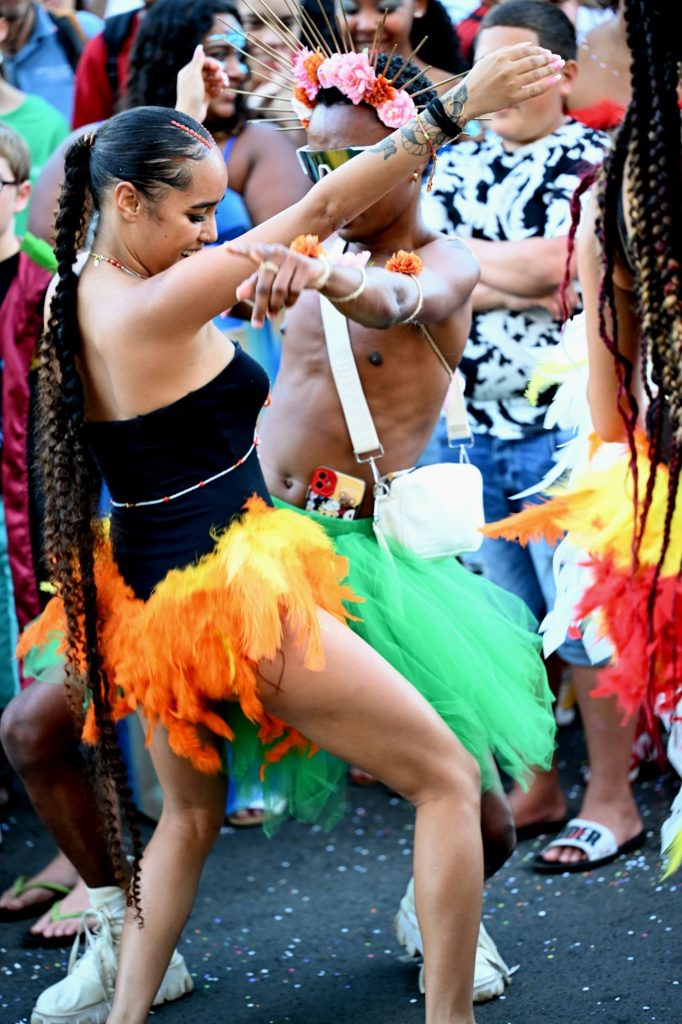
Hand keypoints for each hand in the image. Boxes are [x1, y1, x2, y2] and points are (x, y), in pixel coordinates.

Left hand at [176, 44, 228, 122]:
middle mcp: (193, 79)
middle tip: (224, 79)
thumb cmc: (190, 95)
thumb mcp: (194, 76)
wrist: (190, 116)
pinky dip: (218, 89)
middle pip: (209, 71)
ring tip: (225, 85)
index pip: (203, 62)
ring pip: (213, 80)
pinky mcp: (205, 97)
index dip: (212, 64)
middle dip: (218, 73)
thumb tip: (200, 46)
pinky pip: (214, 90)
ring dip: (220, 81)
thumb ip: (198, 61)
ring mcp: (200, 88)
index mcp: (188, 72)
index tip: (220, 68)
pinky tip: (220, 92)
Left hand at [227, 242, 326, 327]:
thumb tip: (238, 296)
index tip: (226, 247)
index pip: (251, 251)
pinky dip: (289, 303)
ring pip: (279, 290)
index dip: (240, 249)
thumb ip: (252, 285)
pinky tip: (287, 306)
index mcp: (264, 253)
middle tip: (256, 325)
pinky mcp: (305, 267)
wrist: (314, 271)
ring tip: (272, 315)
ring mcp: (292, 258)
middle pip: (263, 286)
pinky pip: (294, 291)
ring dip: (275, 307)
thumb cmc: (283, 275)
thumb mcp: (267, 279)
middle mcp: (277, 253)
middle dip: (259, 308)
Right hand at [448, 42, 564, 121]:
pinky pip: (533, 90)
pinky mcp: (512, 98)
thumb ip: (509, 51)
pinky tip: (555, 80)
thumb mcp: (489, 59)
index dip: (539, 50)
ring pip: (536, 74)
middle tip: (558, 58)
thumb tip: (528, 45)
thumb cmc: (478, 79)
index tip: (547, 52)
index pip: (527, 50)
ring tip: (560, 65)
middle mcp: (507, 69)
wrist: (466, 100)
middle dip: (548, 59)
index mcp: (501, 57)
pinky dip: (546, 85)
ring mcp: (510, 84)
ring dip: (550, 69)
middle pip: (534, 61)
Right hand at [508, 284, 579, 318]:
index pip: (570, 281)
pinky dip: (556, 312)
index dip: (575, 294)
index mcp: (551, 273)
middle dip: (572, 304)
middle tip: (572, 312)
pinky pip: (552, 306)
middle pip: (569, 292)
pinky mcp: (538, 297)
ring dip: (566, 310)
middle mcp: (550, 279)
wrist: (501, 290)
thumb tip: (560, 293)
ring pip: (563, 300)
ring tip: (565, 317)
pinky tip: (556, 317)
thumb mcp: (536, 283)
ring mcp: (544, 288)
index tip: (577, 303)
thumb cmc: (518, 287)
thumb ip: (547, 284)